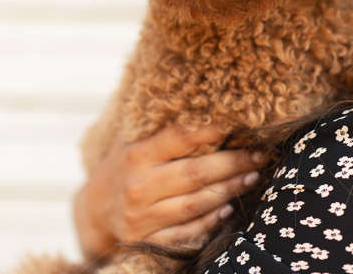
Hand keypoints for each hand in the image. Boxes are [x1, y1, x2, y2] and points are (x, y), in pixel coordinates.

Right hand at [73, 124, 261, 260]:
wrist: (94, 212)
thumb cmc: (123, 169)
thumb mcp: (132, 143)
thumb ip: (162, 132)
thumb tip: (208, 111)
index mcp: (135, 156)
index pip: (179, 138)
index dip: (211, 129)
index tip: (238, 124)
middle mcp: (137, 186)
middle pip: (195, 172)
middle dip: (233, 163)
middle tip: (257, 155)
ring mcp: (142, 217)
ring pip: (196, 203)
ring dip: (229, 190)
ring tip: (252, 177)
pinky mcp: (147, 241)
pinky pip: (187, 232)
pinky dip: (211, 220)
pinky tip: (229, 208)